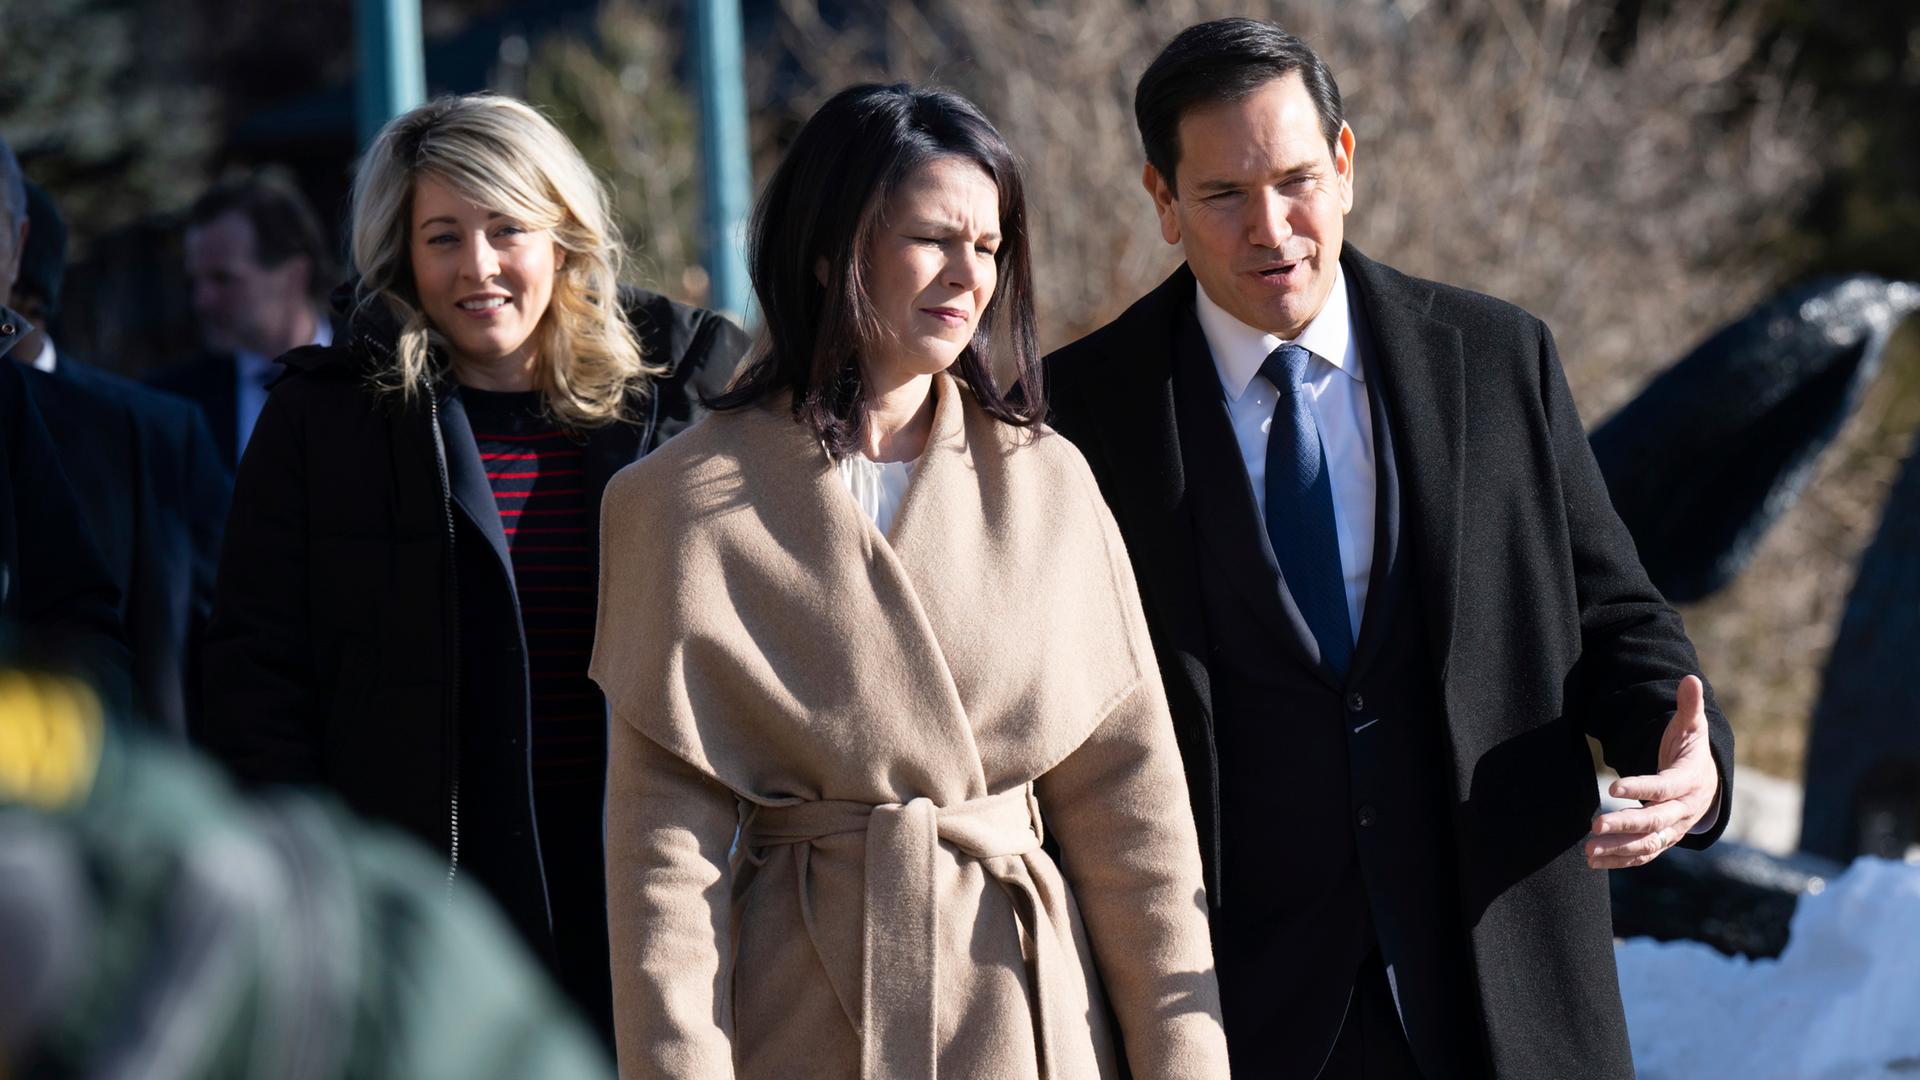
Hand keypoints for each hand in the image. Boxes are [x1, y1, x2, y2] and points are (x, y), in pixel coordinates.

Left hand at [1586, 675, 1717, 869]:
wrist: (1709, 785)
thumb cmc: (1692, 752)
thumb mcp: (1693, 728)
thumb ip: (1689, 707)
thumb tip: (1689, 678)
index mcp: (1689, 781)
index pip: (1664, 787)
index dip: (1641, 788)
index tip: (1613, 788)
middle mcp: (1683, 810)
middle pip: (1654, 821)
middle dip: (1624, 826)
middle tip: (1594, 825)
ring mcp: (1673, 829)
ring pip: (1647, 843)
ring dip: (1617, 849)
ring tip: (1588, 850)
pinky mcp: (1663, 840)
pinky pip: (1643, 854)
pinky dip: (1620, 860)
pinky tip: (1593, 860)